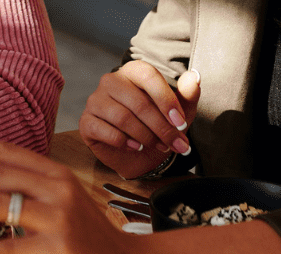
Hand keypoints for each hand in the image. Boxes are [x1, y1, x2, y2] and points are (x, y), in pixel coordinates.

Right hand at [79, 63, 200, 177]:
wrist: (140, 155)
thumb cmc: (158, 127)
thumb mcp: (180, 113)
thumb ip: (187, 94)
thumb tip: (194, 78)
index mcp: (133, 71)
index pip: (148, 77)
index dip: (167, 100)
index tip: (181, 123)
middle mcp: (111, 81)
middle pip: (138, 102)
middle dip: (160, 127)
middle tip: (175, 143)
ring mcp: (95, 101)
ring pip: (122, 118)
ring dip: (145, 136)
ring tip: (158, 146)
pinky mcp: (86, 122)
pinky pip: (104, 130)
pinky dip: (123, 142)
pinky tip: (136, 147)